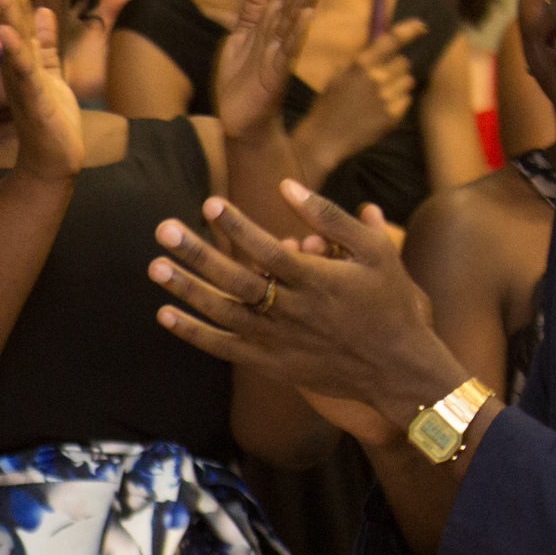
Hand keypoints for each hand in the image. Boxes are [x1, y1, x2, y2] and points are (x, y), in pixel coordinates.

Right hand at [0, 0, 83, 185]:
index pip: (19, 16)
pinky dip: (15, 52)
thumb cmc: (51, 120)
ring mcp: (23, 83)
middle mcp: (18, 67)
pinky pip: (24, 73)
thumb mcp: (51, 74)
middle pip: (11, 22)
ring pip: (14, 41)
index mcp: (25, 59)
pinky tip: (7, 32)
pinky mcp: (34, 100)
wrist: (53, 161)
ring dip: (4, 12)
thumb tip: (45, 12)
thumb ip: (47, 45)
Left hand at [145, 181, 458, 439]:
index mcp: (319, 281)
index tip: (210, 203)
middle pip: (236, 281)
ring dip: (187, 290)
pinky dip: (194, 333)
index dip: (238, 227)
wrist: (399, 369)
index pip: (268, 250)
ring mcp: (280, 341)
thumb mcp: (376, 253)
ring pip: (224, 314)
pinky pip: (225, 348)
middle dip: (198, 254)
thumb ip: (332, 217)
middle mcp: (293, 312)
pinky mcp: (271, 364)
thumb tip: (287, 184)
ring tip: (156, 266)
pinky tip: (165, 314)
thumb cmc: (390, 303)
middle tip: (164, 229)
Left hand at [212, 0, 333, 144]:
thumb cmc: (242, 79)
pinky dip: (297, 33)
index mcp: (273, 26)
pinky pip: (288, 51)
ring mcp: (280, 56)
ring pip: (296, 22)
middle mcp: (281, 38)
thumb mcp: (241, 35)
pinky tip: (307, 16)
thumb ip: (252, 3)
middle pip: (298, 3)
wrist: (237, 120)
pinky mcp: (275, 75)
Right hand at [299, 0, 430, 168]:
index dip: (409, 30)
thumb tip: (376, 49)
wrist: (324, 139)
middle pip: (404, 62)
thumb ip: (357, 62)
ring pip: (408, 80)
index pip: (391, 40)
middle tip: (382, 77)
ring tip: (381, 95)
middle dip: (396, 67)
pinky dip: (398, 101)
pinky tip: (381, 109)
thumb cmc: (326, 106)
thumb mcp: (336, 77)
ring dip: (399, 84)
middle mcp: (377, 78)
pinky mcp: (393, 115)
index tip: (421, 25)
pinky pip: (407, 99)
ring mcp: (387, 97)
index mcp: (361, 65)